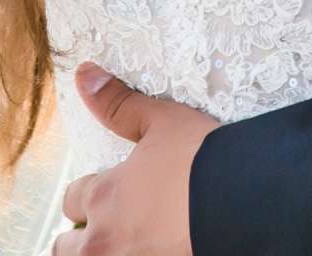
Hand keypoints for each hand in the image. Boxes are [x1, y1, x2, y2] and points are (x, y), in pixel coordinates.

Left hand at [52, 63, 217, 255]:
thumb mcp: (161, 122)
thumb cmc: (203, 161)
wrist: (245, 201)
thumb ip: (118, 104)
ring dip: (98, 252)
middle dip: (80, 235)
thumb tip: (85, 74)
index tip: (103, 190)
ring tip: (122, 242)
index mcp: (104, 197)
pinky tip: (154, 247)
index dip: (87, 192)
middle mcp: (106, 240)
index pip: (72, 199)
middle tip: (105, 225)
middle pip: (66, 246)